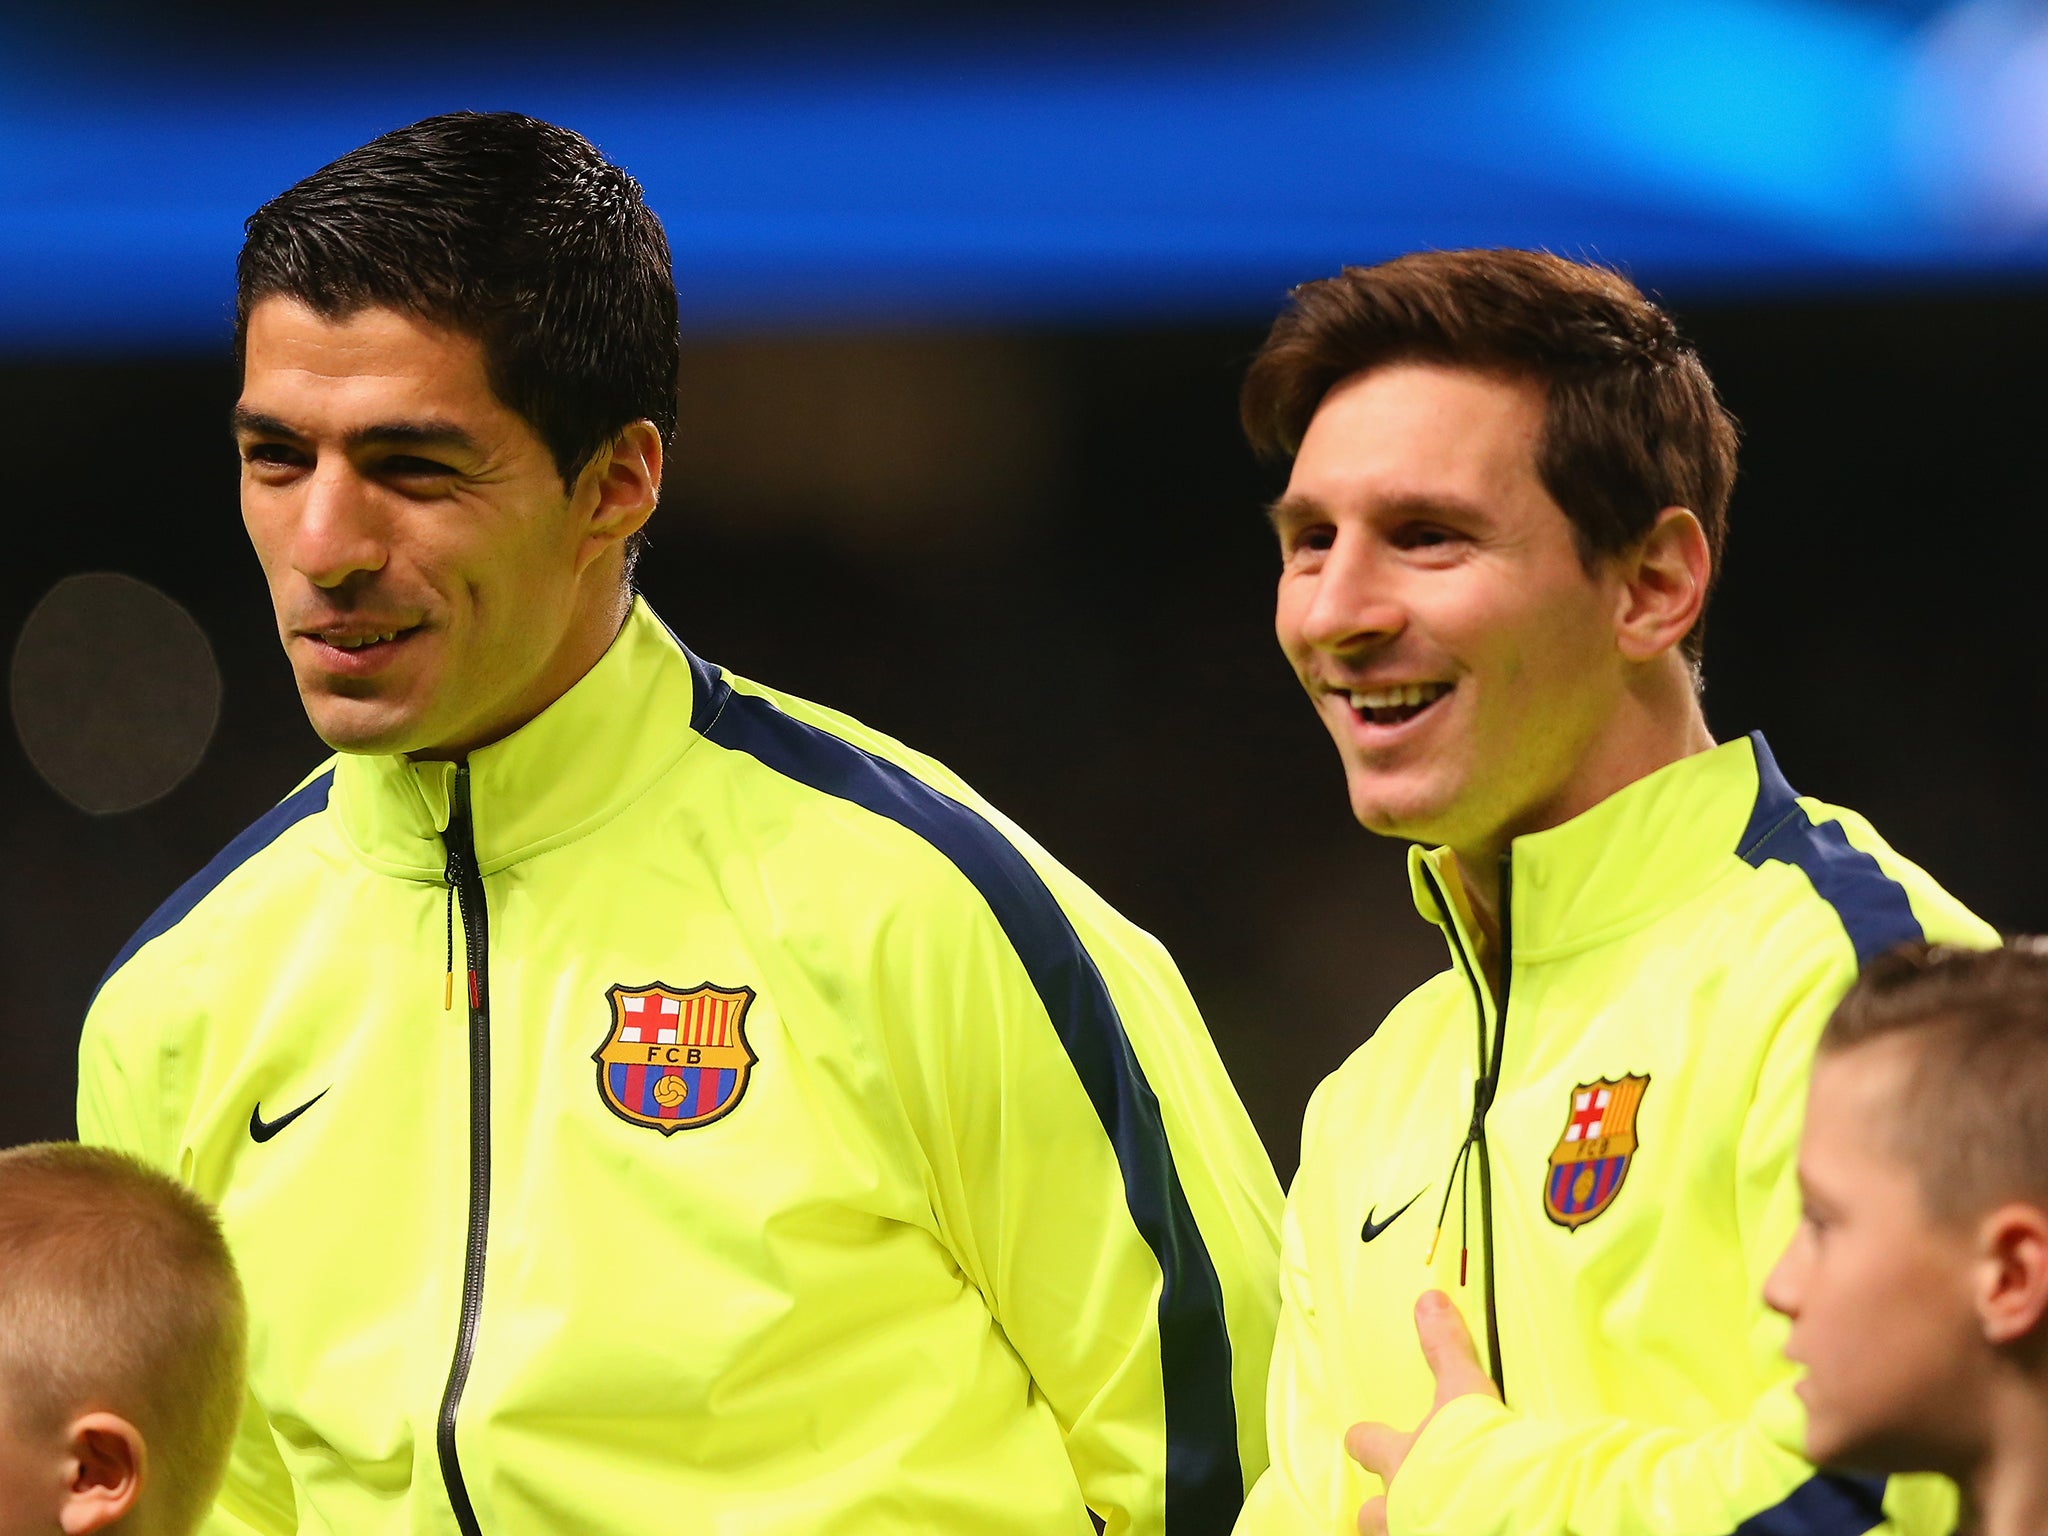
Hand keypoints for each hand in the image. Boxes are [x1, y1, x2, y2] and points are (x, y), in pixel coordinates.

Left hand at [1344, 1290, 1500, 1535]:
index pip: (1366, 1445)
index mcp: (1400, 1460)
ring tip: (1421, 1527)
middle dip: (1379, 1510)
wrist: (1513, 1507)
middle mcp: (1398, 1508)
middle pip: (1369, 1515)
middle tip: (1395, 1506)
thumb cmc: (1477, 1446)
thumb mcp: (1465, 1391)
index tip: (1358, 1437)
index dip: (1364, 1440)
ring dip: (1402, 1532)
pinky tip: (1462, 1535)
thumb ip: (1446, 1348)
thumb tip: (1427, 1299)